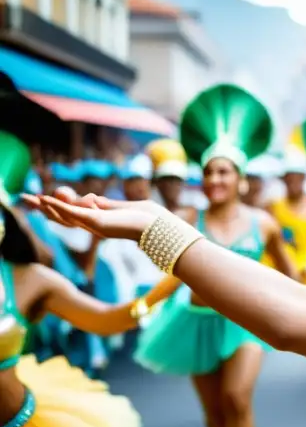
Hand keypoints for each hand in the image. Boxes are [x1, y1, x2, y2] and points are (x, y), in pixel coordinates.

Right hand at [22, 188, 165, 242]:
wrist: (159, 228)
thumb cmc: (147, 218)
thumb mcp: (121, 207)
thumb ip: (105, 205)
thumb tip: (90, 199)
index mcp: (99, 222)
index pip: (74, 215)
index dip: (57, 207)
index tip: (43, 198)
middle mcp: (93, 225)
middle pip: (62, 216)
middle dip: (44, 207)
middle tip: (26, 198)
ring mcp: (93, 224)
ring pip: (63, 215)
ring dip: (45, 205)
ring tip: (28, 197)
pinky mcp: (94, 221)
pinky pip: (71, 212)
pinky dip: (57, 205)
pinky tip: (44, 199)